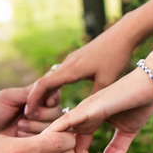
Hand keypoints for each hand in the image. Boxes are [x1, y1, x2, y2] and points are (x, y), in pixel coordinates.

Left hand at [0, 85, 59, 139]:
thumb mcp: (9, 97)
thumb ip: (30, 93)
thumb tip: (49, 90)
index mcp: (36, 98)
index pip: (55, 96)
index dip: (51, 100)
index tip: (42, 103)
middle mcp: (41, 113)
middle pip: (57, 114)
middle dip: (41, 115)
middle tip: (24, 116)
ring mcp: (40, 129)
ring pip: (53, 128)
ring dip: (36, 127)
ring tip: (19, 127)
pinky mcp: (36, 143)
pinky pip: (45, 142)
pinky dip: (34, 139)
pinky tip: (20, 137)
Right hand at [24, 26, 138, 121]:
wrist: (123, 34)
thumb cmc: (116, 56)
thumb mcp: (107, 81)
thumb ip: (93, 99)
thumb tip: (85, 118)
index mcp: (71, 69)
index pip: (44, 84)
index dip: (34, 99)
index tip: (29, 112)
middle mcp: (67, 63)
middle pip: (43, 81)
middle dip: (35, 98)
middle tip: (31, 115)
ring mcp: (71, 60)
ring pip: (50, 78)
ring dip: (44, 93)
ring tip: (41, 109)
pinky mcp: (76, 59)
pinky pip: (59, 74)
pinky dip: (53, 87)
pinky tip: (55, 97)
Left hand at [44, 69, 152, 152]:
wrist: (152, 81)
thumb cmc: (140, 102)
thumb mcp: (127, 132)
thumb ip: (116, 149)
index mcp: (89, 120)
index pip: (78, 147)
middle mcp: (82, 115)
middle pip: (63, 142)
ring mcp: (84, 110)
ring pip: (59, 132)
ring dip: (57, 152)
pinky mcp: (90, 107)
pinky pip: (68, 121)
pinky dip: (59, 134)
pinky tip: (57, 149)